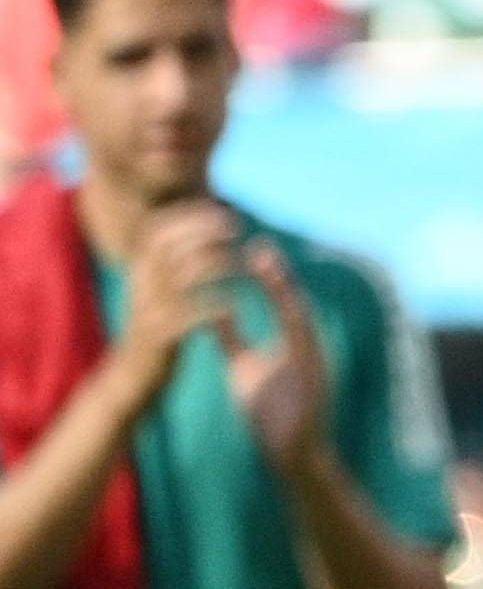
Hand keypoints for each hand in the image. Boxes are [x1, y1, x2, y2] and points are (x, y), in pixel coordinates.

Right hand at [113, 203, 239, 376]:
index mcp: (138, 273)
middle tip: (236, 227)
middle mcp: (138, 287)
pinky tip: (235, 306)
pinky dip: (214, 306)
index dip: (188, 216)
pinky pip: (188, 315)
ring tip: (244, 263)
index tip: (222, 210)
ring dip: (216, 263)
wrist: (131, 378)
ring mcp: (146, 311)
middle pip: (168, 246)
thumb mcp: (154, 292)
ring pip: (181, 275)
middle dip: (203, 230)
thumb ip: (168, 265)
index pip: (158, 231)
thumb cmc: (156, 330)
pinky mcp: (159, 338)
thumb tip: (194, 230)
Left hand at [224, 242, 328, 471]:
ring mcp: (317, 360)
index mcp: (292, 342)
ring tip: (270, 268)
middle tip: (260, 247)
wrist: (292, 454)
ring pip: (302, 317)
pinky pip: (306, 345)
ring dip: (287, 292)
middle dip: (279, 274)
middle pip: (294, 300)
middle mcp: (309, 346)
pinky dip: (296, 323)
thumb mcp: (243, 367)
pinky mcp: (318, 377)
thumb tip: (214, 311)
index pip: (280, 301)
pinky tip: (287, 304)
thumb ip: (233, 339)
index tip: (251, 250)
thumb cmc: (269, 412)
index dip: (266, 275)